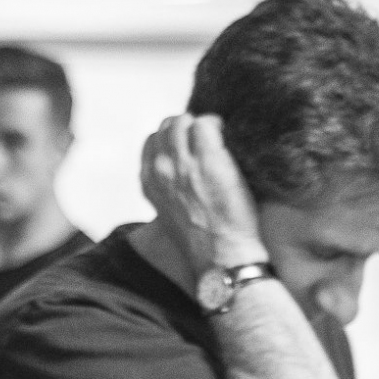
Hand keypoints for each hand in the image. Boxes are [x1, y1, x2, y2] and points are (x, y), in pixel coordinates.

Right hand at [140, 114, 267, 274]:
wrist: (220, 258)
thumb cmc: (202, 242)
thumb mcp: (170, 214)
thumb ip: (168, 189)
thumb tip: (180, 175)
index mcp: (149, 183)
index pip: (151, 141)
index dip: (172, 138)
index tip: (189, 145)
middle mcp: (161, 170)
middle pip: (167, 126)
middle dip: (188, 127)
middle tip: (208, 139)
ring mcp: (183, 164)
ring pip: (185, 121)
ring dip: (204, 125)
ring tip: (220, 139)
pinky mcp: (209, 160)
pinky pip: (207, 125)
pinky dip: (219, 127)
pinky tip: (230, 141)